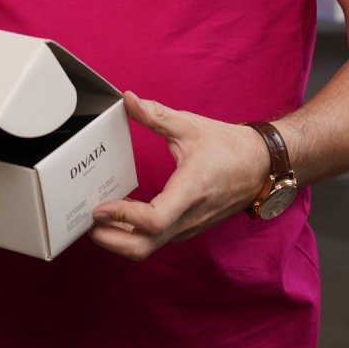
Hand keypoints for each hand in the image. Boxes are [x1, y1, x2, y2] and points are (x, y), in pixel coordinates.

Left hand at [89, 92, 270, 260]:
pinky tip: (120, 217)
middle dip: (111, 241)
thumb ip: (156, 115)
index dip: (122, 218)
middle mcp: (188, 217)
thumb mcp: (190, 126)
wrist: (261, 166)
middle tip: (86, 223)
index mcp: (190, 192)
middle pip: (144, 248)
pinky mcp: (188, 227)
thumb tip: (128, 99)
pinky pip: (157, 239)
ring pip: (149, 247)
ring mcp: (188, 226)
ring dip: (120, 239)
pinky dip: (134, 234)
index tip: (98, 208)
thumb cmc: (229, 147)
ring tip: (97, 220)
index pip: (152, 220)